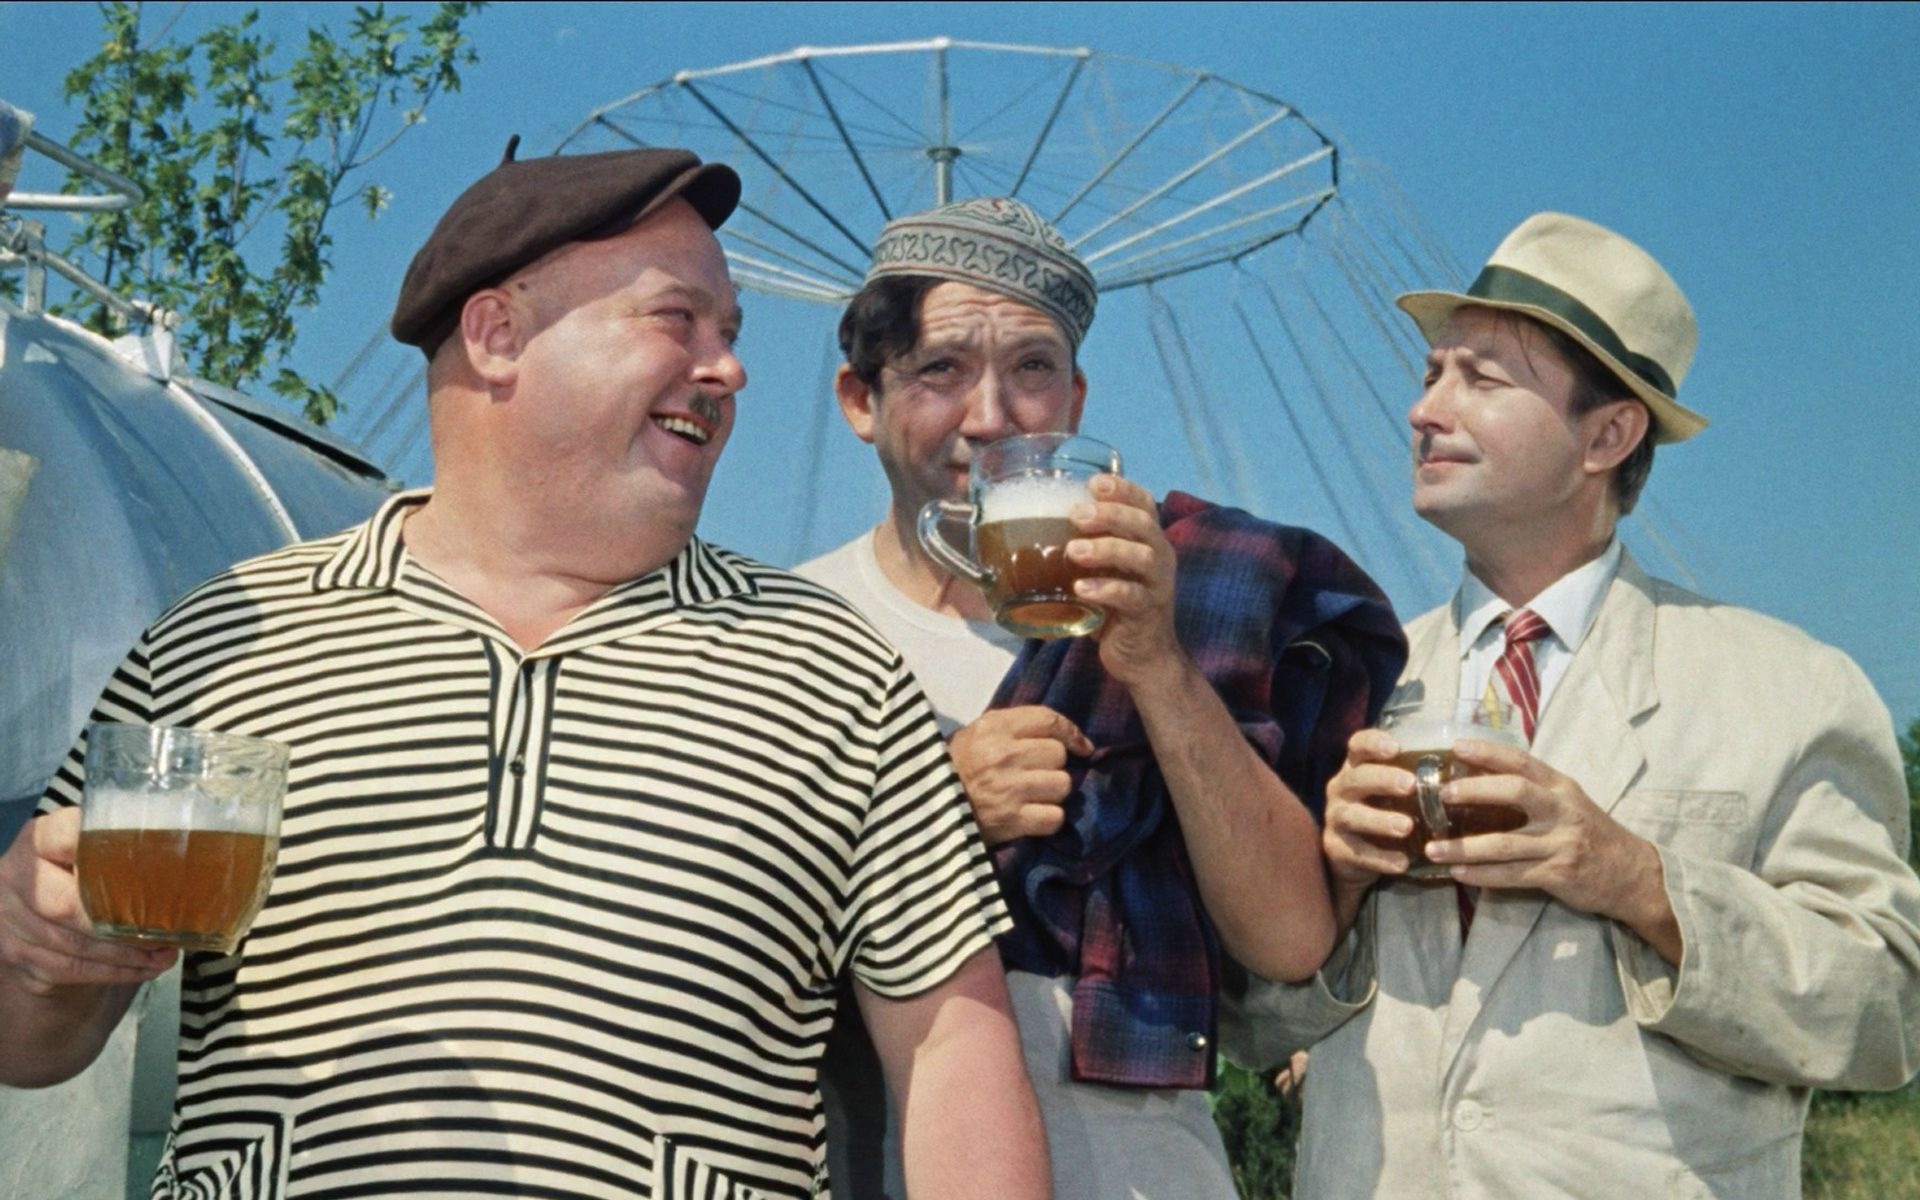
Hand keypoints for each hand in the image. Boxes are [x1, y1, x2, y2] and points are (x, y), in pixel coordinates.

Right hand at [0, 808, 175, 996]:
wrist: (41, 917)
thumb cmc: (85, 877)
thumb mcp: (94, 853)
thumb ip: (121, 851)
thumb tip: (194, 860)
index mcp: (38, 840)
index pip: (63, 838)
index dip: (101, 851)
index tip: (147, 865)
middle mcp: (14, 876)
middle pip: (64, 905)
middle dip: (118, 924)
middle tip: (164, 932)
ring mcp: (9, 919)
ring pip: (70, 944)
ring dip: (124, 955)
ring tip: (164, 955)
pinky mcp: (18, 955)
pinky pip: (69, 970)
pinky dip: (112, 972)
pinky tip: (143, 969)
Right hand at [949, 706, 1092, 845]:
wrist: (924, 808)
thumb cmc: (955, 767)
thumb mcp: (977, 734)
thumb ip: (1015, 727)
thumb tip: (1066, 736)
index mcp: (993, 727)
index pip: (1048, 719)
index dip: (1071, 732)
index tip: (1081, 746)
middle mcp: (1003, 754)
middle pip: (1058, 754)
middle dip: (1052, 765)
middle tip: (1034, 774)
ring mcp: (1009, 788)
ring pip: (1063, 785)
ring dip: (1052, 793)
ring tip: (1032, 796)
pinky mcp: (1012, 820)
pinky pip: (1055, 817)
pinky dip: (1048, 819)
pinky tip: (1031, 816)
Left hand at [1067, 475, 1183, 688]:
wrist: (1142, 657)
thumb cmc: (1114, 608)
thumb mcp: (1101, 572)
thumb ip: (1083, 549)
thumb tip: (1028, 531)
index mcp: (1147, 541)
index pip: (1144, 503)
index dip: (1123, 489)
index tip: (1094, 483)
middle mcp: (1159, 557)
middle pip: (1144, 524)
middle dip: (1111, 514)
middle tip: (1077, 514)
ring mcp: (1157, 585)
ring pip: (1142, 557)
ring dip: (1107, 549)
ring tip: (1074, 550)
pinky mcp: (1148, 613)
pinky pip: (1131, 597)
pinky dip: (1106, 589)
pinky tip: (1081, 589)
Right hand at [1321, 728, 1418, 897]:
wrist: (1355, 855)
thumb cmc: (1385, 811)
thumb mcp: (1395, 792)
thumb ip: (1418, 778)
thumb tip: (1469, 764)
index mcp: (1357, 768)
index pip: (1358, 746)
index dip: (1373, 743)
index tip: (1396, 747)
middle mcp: (1341, 789)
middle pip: (1356, 778)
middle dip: (1382, 779)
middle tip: (1410, 785)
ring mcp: (1335, 819)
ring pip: (1352, 815)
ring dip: (1380, 820)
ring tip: (1406, 827)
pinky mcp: (1336, 848)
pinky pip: (1356, 852)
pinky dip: (1380, 857)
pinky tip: (1402, 863)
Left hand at [1425, 738, 1671, 928]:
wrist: (1632, 874)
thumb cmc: (1591, 832)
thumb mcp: (1569, 802)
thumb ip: (1534, 790)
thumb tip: (1479, 777)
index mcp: (1561, 787)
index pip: (1522, 761)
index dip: (1489, 751)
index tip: (1457, 746)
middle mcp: (1562, 811)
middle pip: (1515, 792)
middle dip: (1475, 790)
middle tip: (1442, 794)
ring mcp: (1559, 844)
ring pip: (1504, 844)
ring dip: (1464, 848)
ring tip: (1432, 849)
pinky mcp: (1556, 874)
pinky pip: (1511, 875)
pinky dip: (1482, 875)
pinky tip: (1458, 874)